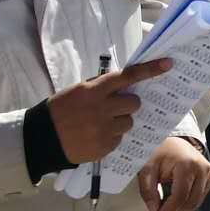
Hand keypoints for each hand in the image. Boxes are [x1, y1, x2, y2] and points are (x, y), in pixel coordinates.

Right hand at [47, 58, 172, 163]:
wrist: (41, 138)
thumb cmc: (60, 110)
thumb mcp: (77, 92)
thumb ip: (101, 87)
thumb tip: (127, 83)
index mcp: (93, 90)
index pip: (126, 76)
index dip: (149, 70)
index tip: (168, 64)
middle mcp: (101, 108)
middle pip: (134, 102)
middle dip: (128, 104)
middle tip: (114, 107)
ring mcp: (103, 129)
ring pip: (129, 122)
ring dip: (119, 122)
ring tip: (99, 124)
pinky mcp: (104, 146)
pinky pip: (119, 139)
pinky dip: (111, 137)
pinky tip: (94, 136)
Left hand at [136, 136, 209, 210]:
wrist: (171, 140)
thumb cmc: (159, 150)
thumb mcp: (146, 168)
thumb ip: (148, 191)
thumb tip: (154, 209)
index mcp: (187, 165)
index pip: (180, 197)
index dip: (167, 210)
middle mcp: (201, 169)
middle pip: (190, 202)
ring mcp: (208, 173)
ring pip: (196, 202)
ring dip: (180, 209)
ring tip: (165, 206)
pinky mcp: (209, 177)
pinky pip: (199, 197)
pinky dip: (187, 202)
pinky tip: (174, 200)